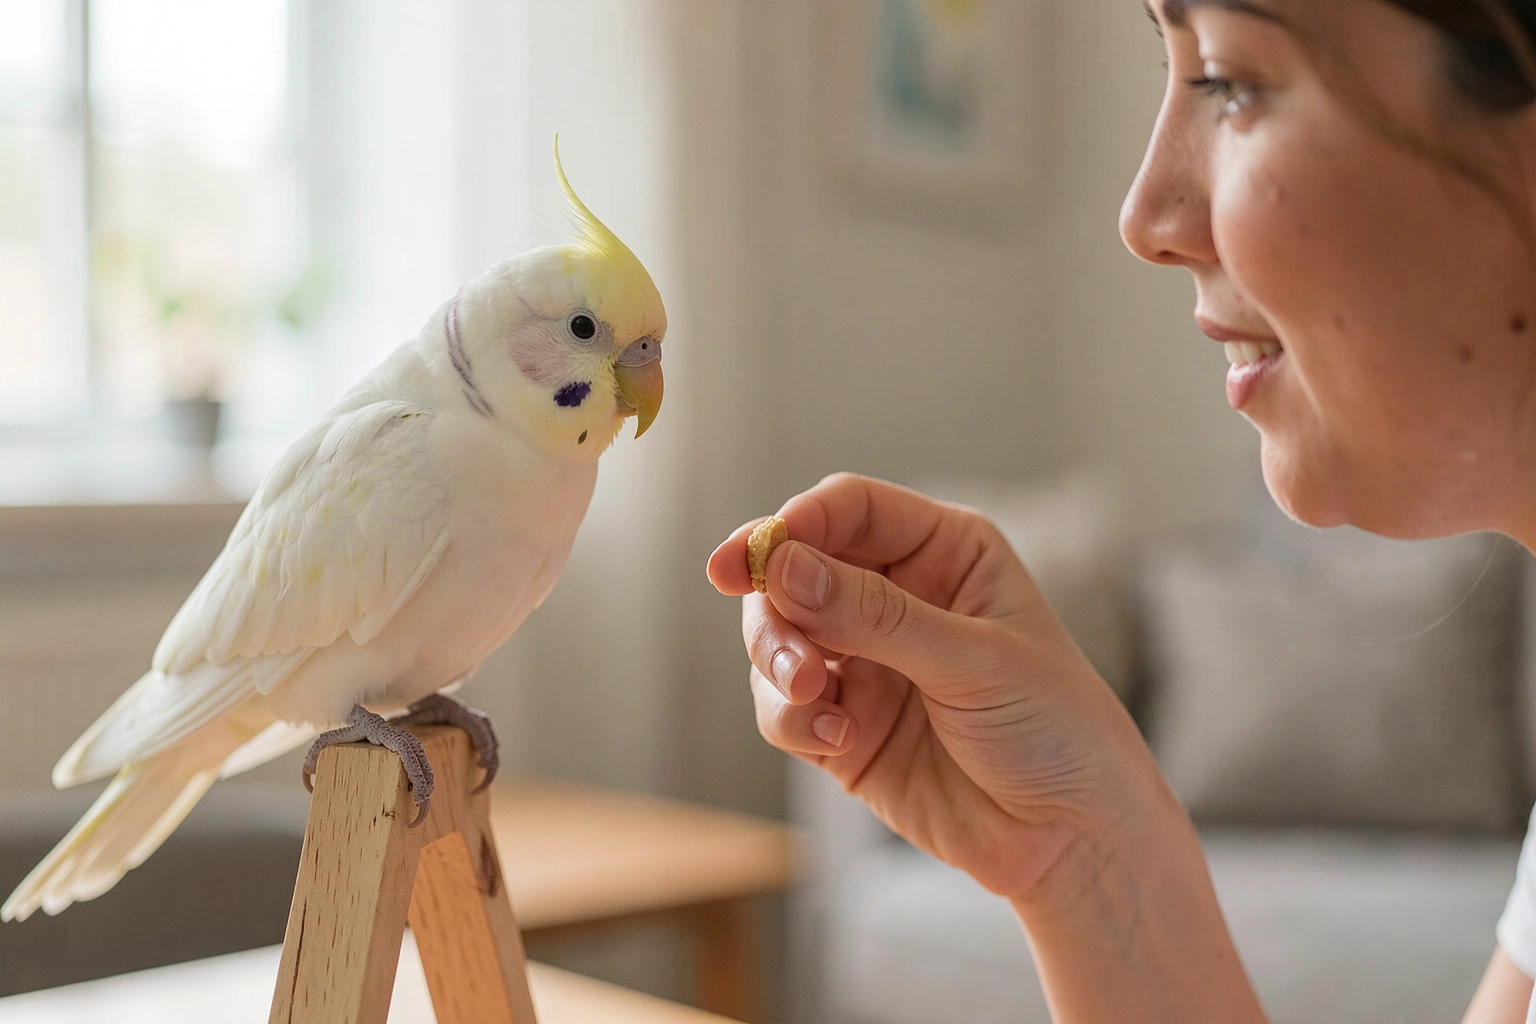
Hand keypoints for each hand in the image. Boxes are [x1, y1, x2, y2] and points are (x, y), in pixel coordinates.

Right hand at [707, 473, 1162, 899]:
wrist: (1072, 838)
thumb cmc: (1055, 729)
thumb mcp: (975, 659)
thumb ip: (875, 614)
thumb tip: (783, 566)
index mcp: (943, 552)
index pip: (849, 509)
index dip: (794, 524)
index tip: (752, 559)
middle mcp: (896, 597)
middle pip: (795, 569)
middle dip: (775, 606)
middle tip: (787, 650)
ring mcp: (865, 663)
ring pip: (777, 638)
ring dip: (779, 663)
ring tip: (814, 694)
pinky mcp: (842, 727)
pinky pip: (783, 707)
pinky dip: (793, 719)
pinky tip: (838, 741)